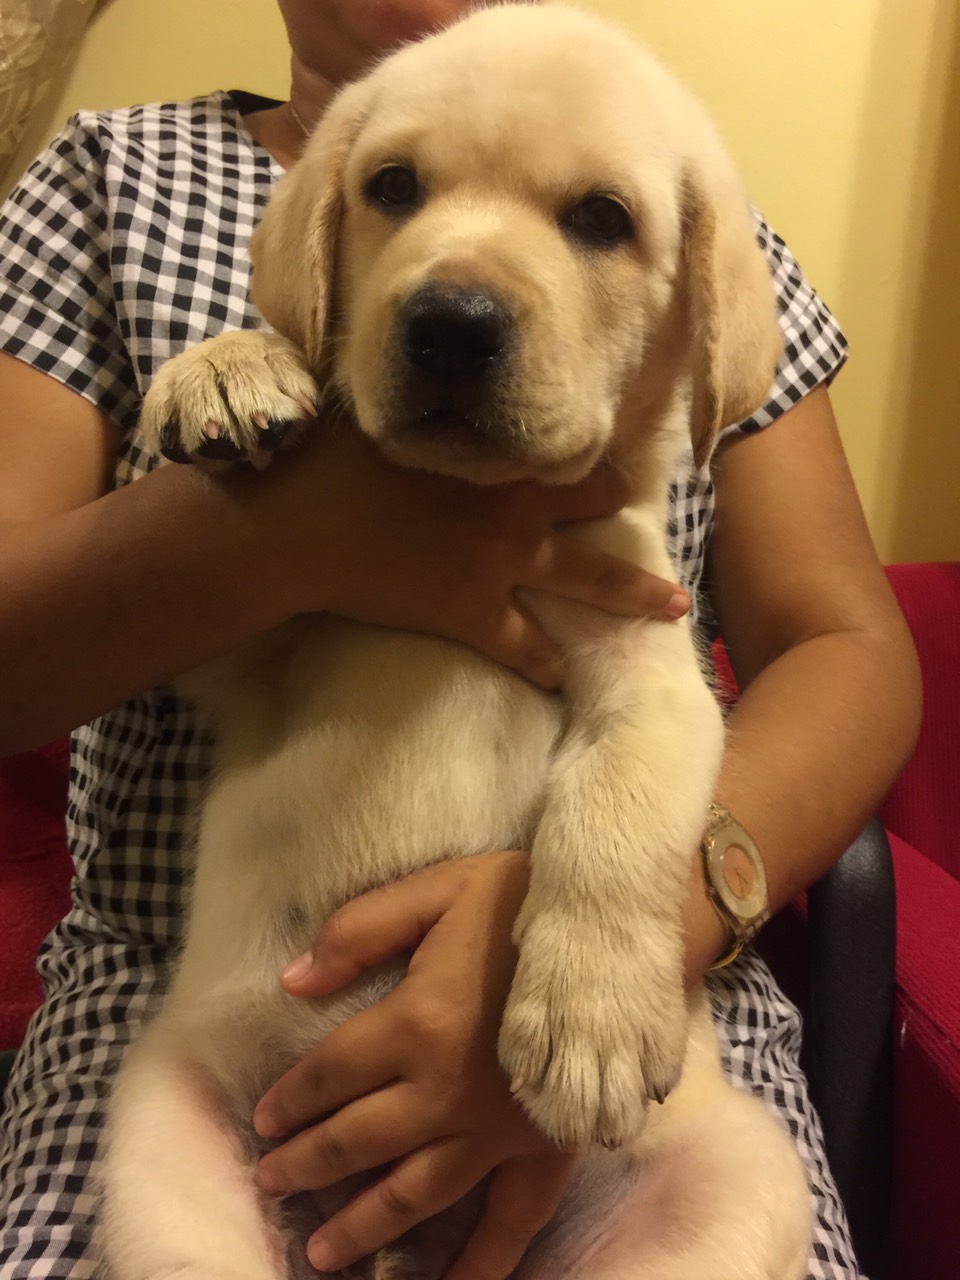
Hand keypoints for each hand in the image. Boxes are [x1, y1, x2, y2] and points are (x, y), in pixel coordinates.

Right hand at [233, 424, 688, 688]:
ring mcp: (498, 564)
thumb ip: (429, 403)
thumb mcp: (386, 411)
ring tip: (673, 610)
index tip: (623, 457)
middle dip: (629, 512)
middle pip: (598, 505)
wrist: (298, 525)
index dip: (598, 452)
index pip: (569, 446)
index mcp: (497, 454)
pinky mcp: (469, 612)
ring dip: (634, 596)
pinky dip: (545, 663)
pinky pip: (524, 645)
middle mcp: (514, 507)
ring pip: (589, 580)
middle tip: (661, 521)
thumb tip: (436, 370)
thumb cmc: (329, 456)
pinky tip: (562, 679)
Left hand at [252, 851, 575, 1277]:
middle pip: (358, 1140)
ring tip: (322, 1253)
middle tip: (271, 1186)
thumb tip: (293, 980)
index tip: (264, 1121)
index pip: (330, 1075)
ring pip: (414, 1191)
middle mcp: (446, 1089)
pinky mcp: (546, 1147)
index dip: (290, 1100)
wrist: (616, 927)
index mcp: (416, 1022)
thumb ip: (360, 931)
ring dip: (362, 1224)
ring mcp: (497, 1129)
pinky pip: (509, 1220)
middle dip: (307, 1167)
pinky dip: (480, 1263)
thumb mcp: (437, 890)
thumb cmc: (524, 901)